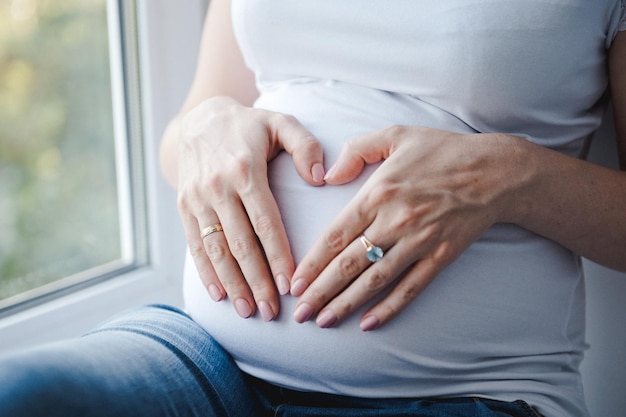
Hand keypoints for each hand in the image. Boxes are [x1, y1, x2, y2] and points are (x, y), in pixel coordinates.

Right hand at [177, 97, 324, 320]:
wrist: (200, 119)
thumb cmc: (250, 126)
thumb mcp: (281, 122)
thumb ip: (305, 145)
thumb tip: (319, 178)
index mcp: (245, 170)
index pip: (265, 222)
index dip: (278, 256)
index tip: (290, 285)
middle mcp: (218, 187)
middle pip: (240, 243)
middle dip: (257, 281)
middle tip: (271, 312)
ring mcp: (197, 199)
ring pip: (215, 249)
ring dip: (231, 284)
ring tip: (247, 311)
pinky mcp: (184, 206)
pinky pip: (195, 244)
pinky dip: (205, 272)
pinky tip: (219, 295)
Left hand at [290, 125, 520, 329]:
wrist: (494, 171)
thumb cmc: (441, 151)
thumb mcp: (395, 135)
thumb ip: (356, 150)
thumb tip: (327, 176)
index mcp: (378, 192)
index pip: (335, 235)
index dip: (312, 263)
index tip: (294, 283)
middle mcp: (395, 221)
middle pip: (349, 263)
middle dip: (320, 291)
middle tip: (301, 314)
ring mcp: (419, 241)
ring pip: (375, 280)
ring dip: (346, 304)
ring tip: (324, 322)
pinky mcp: (440, 256)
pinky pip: (411, 288)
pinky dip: (390, 308)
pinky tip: (369, 323)